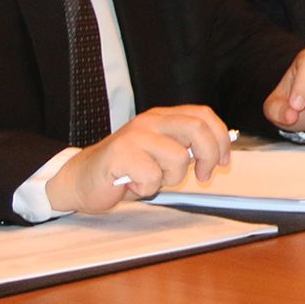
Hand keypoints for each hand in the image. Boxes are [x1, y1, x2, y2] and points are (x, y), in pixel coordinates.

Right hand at [46, 104, 232, 213]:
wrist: (81, 179)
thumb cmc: (125, 170)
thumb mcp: (161, 154)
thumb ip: (185, 149)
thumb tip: (219, 153)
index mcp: (163, 117)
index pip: (204, 116)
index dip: (221, 138)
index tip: (223, 161)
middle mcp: (150, 121)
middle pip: (197, 129)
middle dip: (208, 155)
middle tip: (202, 176)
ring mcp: (135, 135)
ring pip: (177, 158)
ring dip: (170, 178)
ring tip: (150, 179)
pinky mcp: (121, 153)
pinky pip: (152, 176)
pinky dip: (147, 188)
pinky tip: (132, 184)